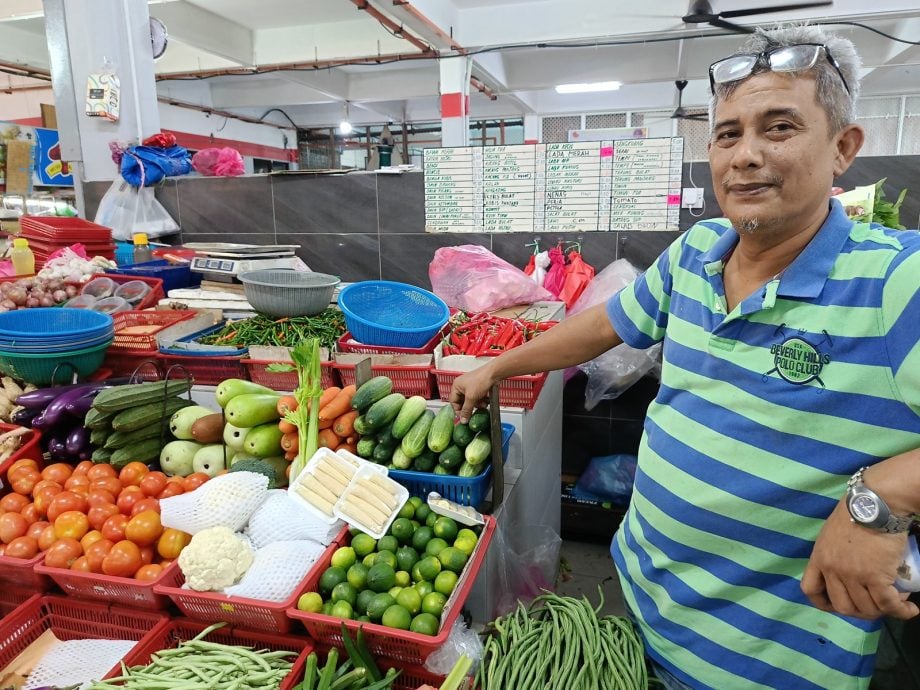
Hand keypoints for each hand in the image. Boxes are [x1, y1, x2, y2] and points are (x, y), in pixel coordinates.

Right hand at [449, 363, 496, 422]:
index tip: (463, 417)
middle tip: (473, 413)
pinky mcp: (478, 387)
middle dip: (470, 407)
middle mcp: (462, 385)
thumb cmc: (481, 380)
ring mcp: (470, 386)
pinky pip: (477, 397)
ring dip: (477, 404)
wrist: (494, 373)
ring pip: (471, 400)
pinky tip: (485, 401)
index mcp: (456, 386)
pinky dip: (481, 400)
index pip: (453, 401)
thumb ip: (466, 410)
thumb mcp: (471, 397)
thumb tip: (463, 420)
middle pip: (463, 402)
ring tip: (482, 405)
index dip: (458, 410)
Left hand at [801, 500, 918, 619]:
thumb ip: (834, 552)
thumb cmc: (858, 512)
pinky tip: (910, 608)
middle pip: (843, 606)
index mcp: (819, 557)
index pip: (811, 589)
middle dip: (861, 612)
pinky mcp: (875, 576)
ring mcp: (853, 574)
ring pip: (867, 609)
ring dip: (883, 611)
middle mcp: (832, 569)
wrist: (877, 503)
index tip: (841, 605)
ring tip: (896, 602)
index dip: (825, 604)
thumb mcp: (833, 533)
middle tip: (876, 605)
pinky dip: (901, 611)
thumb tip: (846, 567)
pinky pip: (888, 604)